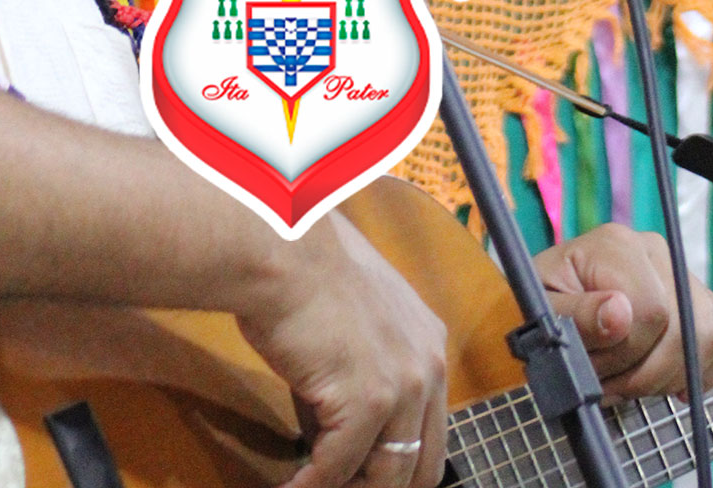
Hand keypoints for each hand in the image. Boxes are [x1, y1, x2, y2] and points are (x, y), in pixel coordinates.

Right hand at [236, 212, 447, 487]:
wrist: (282, 247)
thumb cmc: (304, 268)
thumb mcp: (355, 317)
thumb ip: (361, 369)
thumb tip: (333, 427)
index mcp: (429, 343)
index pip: (429, 432)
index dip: (394, 464)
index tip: (359, 475)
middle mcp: (428, 367)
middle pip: (419, 466)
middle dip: (377, 486)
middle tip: (340, 487)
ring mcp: (403, 386)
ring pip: (385, 478)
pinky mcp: (367, 401)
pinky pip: (336, 469)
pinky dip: (309, 487)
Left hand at [535, 224, 712, 400]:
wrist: (551, 302)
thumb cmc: (541, 307)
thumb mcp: (542, 312)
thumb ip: (577, 315)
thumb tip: (620, 314)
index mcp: (616, 245)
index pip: (652, 310)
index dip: (626, 354)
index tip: (594, 368)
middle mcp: (656, 250)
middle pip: (686, 328)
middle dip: (645, 374)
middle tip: (608, 383)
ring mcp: (681, 272)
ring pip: (711, 335)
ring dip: (671, 377)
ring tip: (632, 383)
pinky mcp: (698, 298)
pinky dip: (706, 369)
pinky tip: (672, 384)